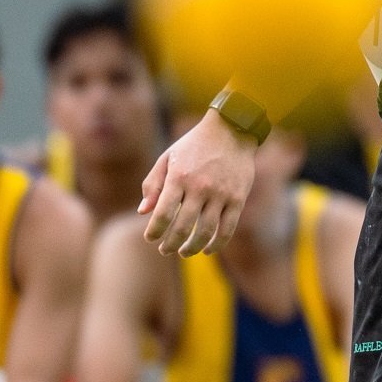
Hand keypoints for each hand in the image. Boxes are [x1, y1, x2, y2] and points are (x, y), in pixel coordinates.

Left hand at [141, 114, 258, 256]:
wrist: (232, 129)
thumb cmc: (194, 145)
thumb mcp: (168, 157)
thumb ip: (153, 184)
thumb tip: (143, 212)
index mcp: (179, 177)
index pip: (163, 214)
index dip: (154, 231)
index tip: (150, 238)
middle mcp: (200, 187)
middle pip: (183, 228)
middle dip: (170, 244)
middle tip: (165, 250)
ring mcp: (221, 194)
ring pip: (205, 232)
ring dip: (192, 248)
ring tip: (183, 252)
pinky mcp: (238, 198)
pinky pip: (228, 229)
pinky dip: (216, 244)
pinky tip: (207, 250)